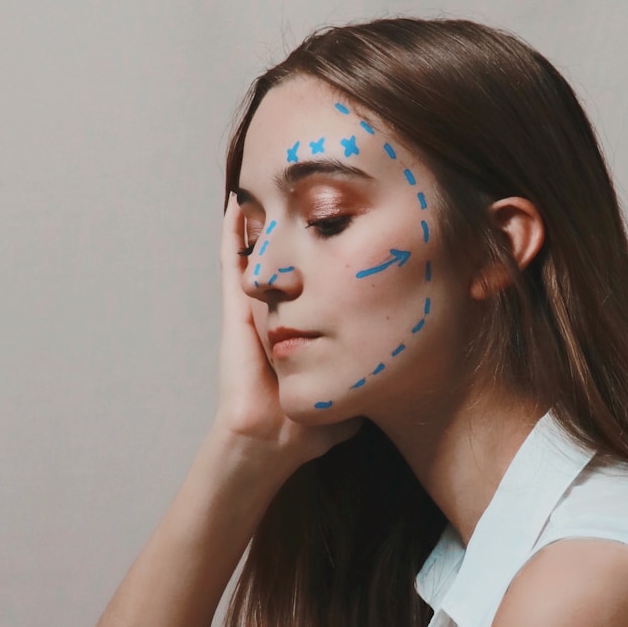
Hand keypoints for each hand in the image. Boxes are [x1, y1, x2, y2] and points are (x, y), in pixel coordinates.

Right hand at [216, 194, 360, 467]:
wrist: (272, 441)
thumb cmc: (308, 430)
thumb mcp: (351, 397)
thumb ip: (370, 383)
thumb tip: (395, 379)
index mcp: (304, 330)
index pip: (318, 287)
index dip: (332, 262)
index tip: (351, 235)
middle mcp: (279, 315)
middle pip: (290, 262)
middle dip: (297, 231)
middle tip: (308, 193)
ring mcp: (255, 311)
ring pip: (261, 256)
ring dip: (262, 224)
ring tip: (270, 185)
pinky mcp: (236, 312)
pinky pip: (232, 264)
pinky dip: (232, 234)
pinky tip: (235, 204)